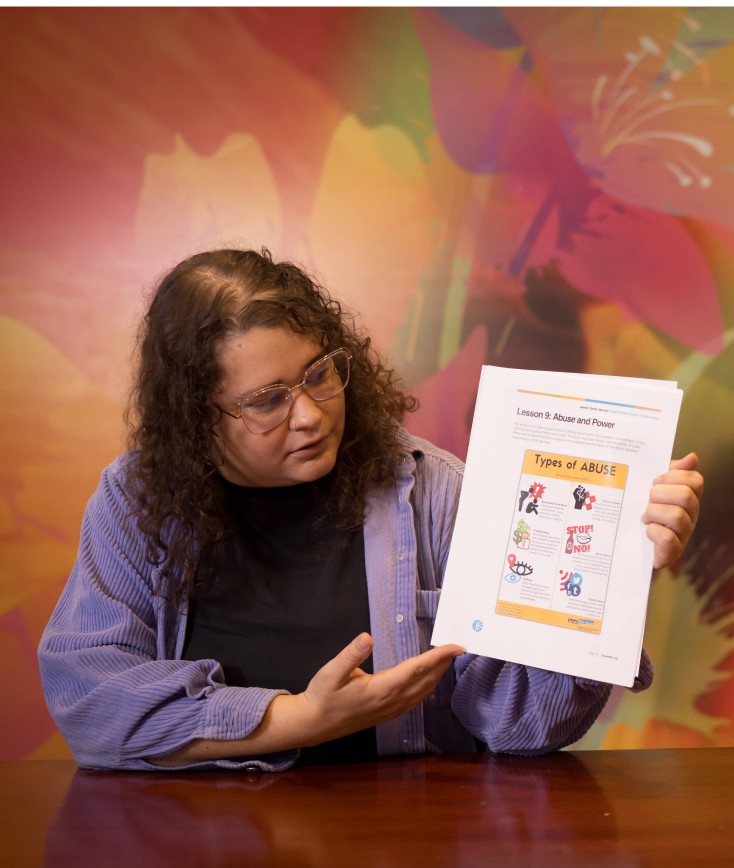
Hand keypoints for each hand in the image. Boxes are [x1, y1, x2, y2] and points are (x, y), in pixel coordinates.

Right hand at [294, 633, 464, 745]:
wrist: (314, 724)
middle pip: (426, 681)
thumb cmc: (322, 695)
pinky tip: (429, 681)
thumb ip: (350, 655)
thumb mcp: (330, 671)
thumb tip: (366, 637)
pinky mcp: (388, 714)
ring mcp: (391, 710)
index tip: (456, 646)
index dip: (438, 657)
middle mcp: (392, 701)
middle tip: (459, 647)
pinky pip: (415, 700)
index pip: (417, 669)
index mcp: (382, 688)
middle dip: (444, 664)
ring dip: (438, 675)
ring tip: (447, 659)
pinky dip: (427, 687)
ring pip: (423, 692)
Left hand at [642, 452, 702, 568]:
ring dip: (654, 513)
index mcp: (688, 498)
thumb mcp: (656, 490)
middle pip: (685, 496)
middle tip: (648, 500)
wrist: (635, 549)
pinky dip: (653, 531)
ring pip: (676, 516)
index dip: (674, 476)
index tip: (657, 481)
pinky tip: (647, 530)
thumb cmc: (648, 514)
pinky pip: (667, 538)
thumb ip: (670, 473)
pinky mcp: (672, 552)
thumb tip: (692, 457)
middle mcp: (691, 515)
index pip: (695, 480)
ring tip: (645, 517)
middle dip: (660, 494)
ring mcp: (684, 534)